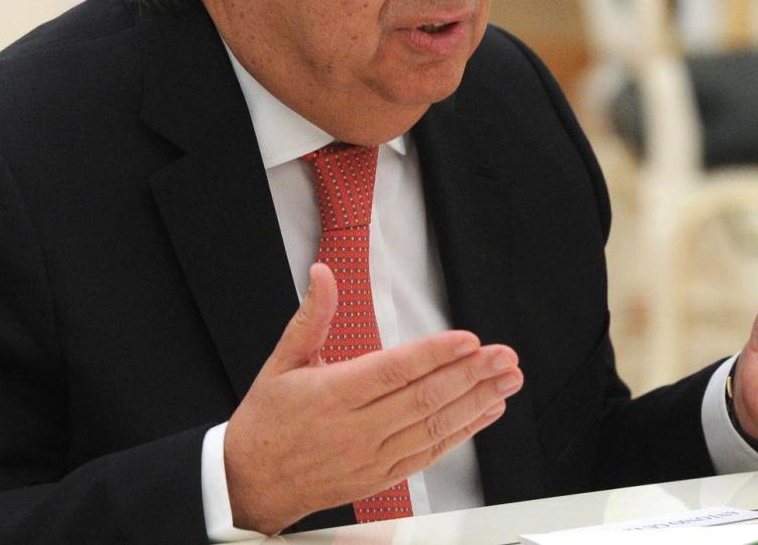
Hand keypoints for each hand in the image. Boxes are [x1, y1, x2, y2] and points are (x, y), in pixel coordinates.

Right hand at [223, 262, 521, 533]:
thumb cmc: (268, 421)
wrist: (251, 483)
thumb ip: (311, 316)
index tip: (468, 340)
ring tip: (506, 381)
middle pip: (422, 398)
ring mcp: (371, 457)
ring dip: (475, 403)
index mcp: (331, 395)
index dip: (434, 355)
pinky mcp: (382, 477)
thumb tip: (322, 274)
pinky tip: (483, 414)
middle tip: (503, 356)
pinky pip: (429, 454)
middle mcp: (355, 429)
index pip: (392, 370)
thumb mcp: (282, 360)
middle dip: (470, 375)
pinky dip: (461, 434)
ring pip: (433, 428)